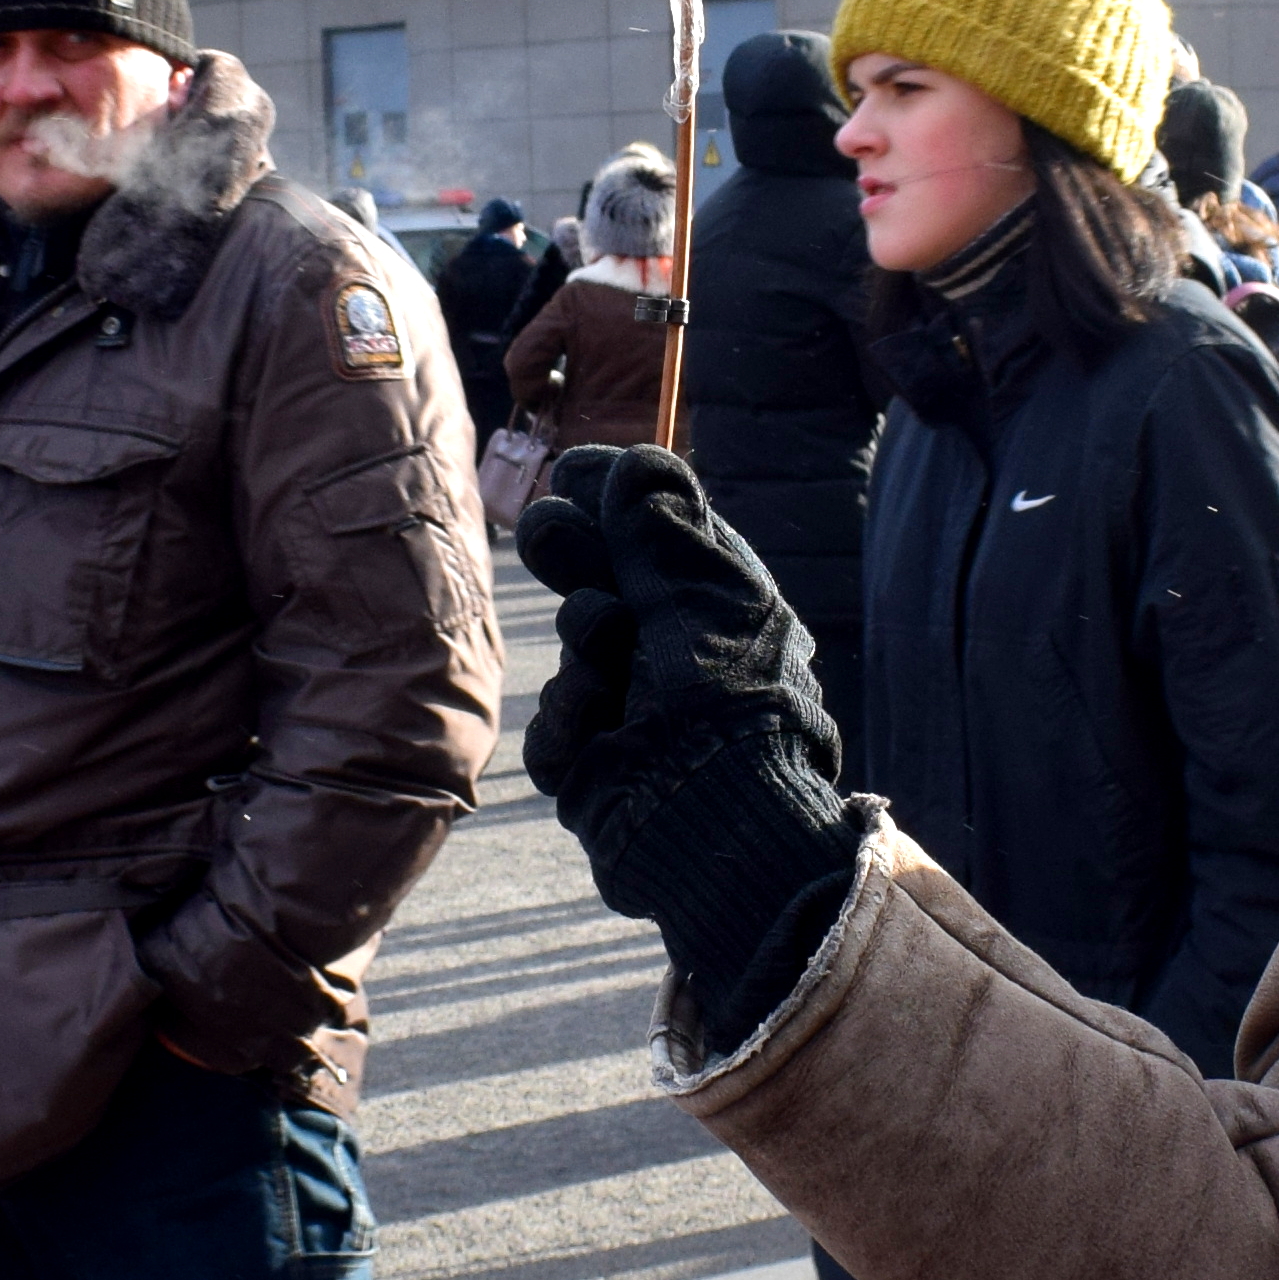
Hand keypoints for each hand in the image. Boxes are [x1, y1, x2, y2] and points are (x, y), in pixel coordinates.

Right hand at [511, 445, 862, 1038]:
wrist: (719, 818)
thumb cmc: (731, 698)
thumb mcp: (704, 592)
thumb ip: (660, 525)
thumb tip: (632, 461)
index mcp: (719, 607)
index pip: (654, 538)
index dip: (612, 500)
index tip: (576, 473)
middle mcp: (677, 655)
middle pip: (602, 581)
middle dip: (572, 551)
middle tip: (547, 530)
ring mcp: (634, 712)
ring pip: (575, 647)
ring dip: (586, 635)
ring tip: (604, 640)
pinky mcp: (595, 769)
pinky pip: (557, 727)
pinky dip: (571, 718)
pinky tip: (595, 723)